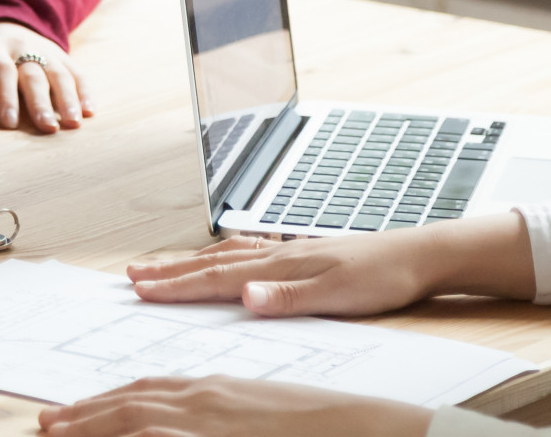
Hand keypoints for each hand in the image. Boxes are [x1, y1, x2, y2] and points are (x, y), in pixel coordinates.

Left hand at [0, 22, 92, 132]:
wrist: (5, 17)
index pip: (1, 71)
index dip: (5, 96)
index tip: (9, 123)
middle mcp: (21, 48)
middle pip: (33, 75)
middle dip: (41, 103)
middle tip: (47, 129)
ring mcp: (44, 50)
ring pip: (59, 74)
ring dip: (68, 99)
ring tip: (73, 123)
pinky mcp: (61, 56)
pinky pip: (76, 72)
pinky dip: (85, 91)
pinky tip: (90, 111)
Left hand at [38, 376, 430, 436]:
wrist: (372, 428)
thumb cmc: (324, 426)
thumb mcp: (261, 414)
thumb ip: (225, 420)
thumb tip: (204, 425)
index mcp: (218, 390)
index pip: (148, 390)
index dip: (106, 401)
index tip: (73, 411)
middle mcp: (209, 399)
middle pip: (132, 402)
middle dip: (85, 414)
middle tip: (45, 425)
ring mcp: (215, 420)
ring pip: (138, 420)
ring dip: (92, 427)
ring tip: (54, 435)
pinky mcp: (226, 435)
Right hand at [126, 211, 534, 315]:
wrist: (419, 255)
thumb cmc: (382, 277)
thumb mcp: (337, 296)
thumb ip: (287, 298)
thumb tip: (244, 296)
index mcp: (279, 266)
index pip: (215, 279)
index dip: (175, 285)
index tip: (140, 289)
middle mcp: (276, 254)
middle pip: (210, 263)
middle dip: (168, 271)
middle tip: (132, 276)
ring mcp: (287, 252)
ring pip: (225, 255)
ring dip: (189, 262)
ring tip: (160, 265)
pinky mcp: (301, 255)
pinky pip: (247, 252)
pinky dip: (223, 254)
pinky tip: (224, 253)